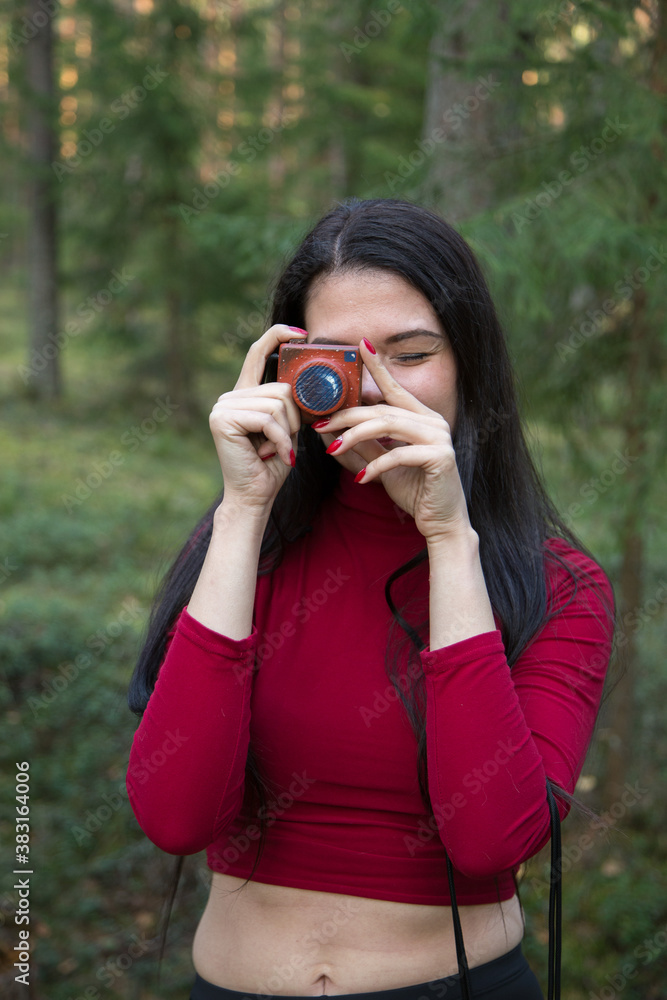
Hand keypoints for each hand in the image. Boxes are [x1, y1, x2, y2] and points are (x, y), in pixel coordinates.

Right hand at [209, 325, 305, 512]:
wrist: (255, 496)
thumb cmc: (274, 464)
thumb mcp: (288, 427)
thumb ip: (292, 403)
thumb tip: (314, 380)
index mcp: (245, 394)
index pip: (258, 353)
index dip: (278, 337)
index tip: (301, 334)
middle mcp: (231, 395)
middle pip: (280, 388)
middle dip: (294, 418)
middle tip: (284, 443)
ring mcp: (223, 406)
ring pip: (277, 403)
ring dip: (286, 432)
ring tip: (276, 450)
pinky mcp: (222, 419)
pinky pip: (267, 419)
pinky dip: (279, 440)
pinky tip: (273, 455)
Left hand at [312, 339, 470, 541]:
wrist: (440, 521)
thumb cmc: (414, 490)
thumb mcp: (383, 464)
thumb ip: (364, 445)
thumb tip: (331, 431)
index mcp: (421, 418)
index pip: (395, 388)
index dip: (378, 367)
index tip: (361, 346)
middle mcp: (433, 421)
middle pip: (382, 409)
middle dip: (347, 415)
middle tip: (320, 423)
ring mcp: (439, 438)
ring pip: (388, 425)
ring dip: (354, 436)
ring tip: (332, 447)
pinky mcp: (440, 457)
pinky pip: (398, 454)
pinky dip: (375, 466)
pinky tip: (361, 478)